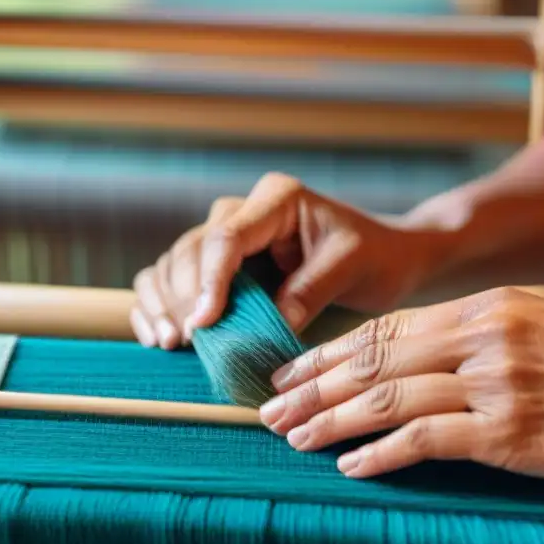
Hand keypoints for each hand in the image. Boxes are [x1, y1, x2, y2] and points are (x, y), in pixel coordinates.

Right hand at [130, 172, 449, 348]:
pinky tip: (156, 336)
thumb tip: (269, 324)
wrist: (386, 259)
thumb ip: (310, 290)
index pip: (227, 236)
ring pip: (174, 263)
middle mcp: (244, 212)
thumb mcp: (351, 267)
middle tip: (182, 340)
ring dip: (163, 302)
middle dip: (181, 296)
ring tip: (167, 343)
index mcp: (277, 200)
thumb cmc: (375, 256)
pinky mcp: (222, 267)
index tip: (203, 322)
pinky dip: (160, 305)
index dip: (209, 280)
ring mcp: (228, 239)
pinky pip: (174, 279)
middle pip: (192, 250)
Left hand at [259, 287, 543, 480]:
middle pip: (372, 363)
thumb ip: (472, 329)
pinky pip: (426, 441)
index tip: (289, 369)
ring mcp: (492, 385)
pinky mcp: (508, 433)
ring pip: (387, 401)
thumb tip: (409, 352)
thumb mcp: (533, 317)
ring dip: (331, 421)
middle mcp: (478, 338)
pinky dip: (380, 453)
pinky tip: (350, 466)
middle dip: (311, 386)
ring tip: (293, 437)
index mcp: (480, 306)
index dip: (328, 352)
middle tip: (267, 407)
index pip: (384, 330)